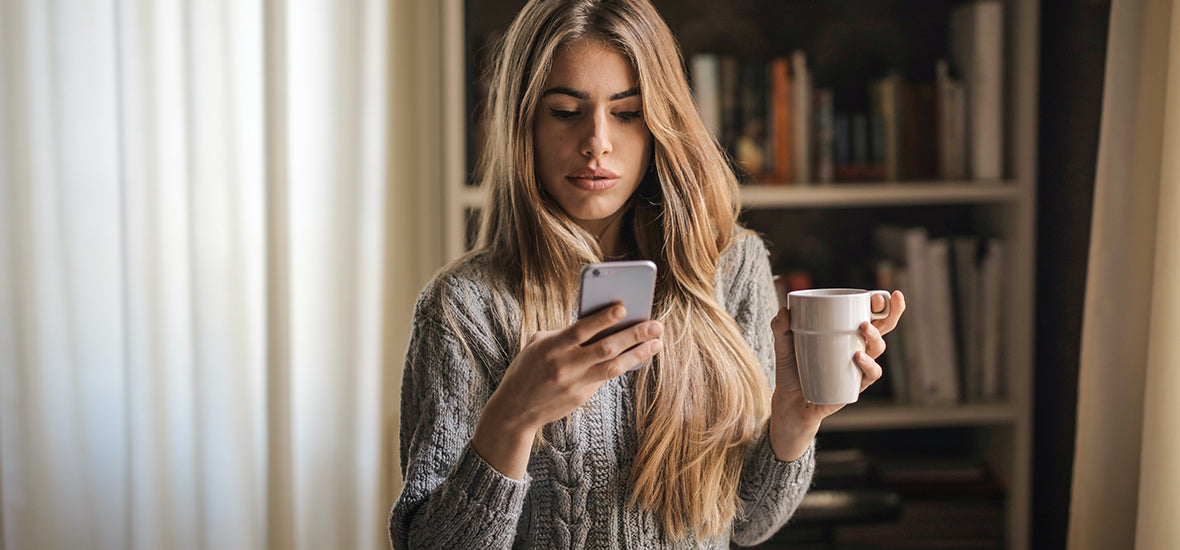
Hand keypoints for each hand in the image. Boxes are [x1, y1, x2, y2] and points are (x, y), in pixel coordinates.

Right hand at [472, 303, 663, 477]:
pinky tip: (639, 356)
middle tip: (655, 324)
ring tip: (656, 342)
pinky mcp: (581, 397)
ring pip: (614, 366)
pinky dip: (624, 365)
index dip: (603, 319)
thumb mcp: (537, 345)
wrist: (515, 409)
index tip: (624, 307)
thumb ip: (564, 334)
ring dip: (638, 353)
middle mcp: (565, 366)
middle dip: (633, 335)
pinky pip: (606, 377)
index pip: (581, 330)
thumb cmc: (527, 369)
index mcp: (551, 348)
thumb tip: (598, 325)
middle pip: (605, 348)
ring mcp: (575, 383)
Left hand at [767, 291, 905, 460]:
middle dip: (892, 313)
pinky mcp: (854, 385)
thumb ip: (781, 329)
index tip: (877, 294)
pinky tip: (857, 357)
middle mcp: (856, 348)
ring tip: (863, 329)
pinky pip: (869, 376)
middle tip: (892, 300)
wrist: (788, 403)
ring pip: (878, 349)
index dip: (878, 303)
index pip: (867, 314)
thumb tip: (783, 312)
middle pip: (883, 328)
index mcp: (844, 333)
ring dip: (875, 337)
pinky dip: (868, 366)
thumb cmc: (792, 370)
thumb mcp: (784, 346)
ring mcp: (857, 367)